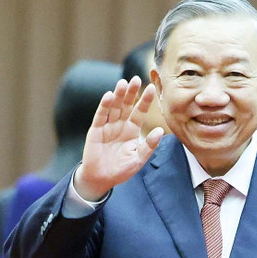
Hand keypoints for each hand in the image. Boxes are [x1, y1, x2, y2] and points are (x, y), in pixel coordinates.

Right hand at [76, 76, 163, 200]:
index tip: (152, 88)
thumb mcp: (139, 159)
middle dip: (131, 93)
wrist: (102, 178)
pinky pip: (100, 116)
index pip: (139, 112)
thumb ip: (149, 146)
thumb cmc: (122, 169)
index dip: (145, 100)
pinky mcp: (95, 130)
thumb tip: (161, 131)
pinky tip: (108, 96)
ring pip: (113, 107)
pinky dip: (104, 106)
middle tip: (136, 79)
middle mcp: (120, 125)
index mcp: (132, 130)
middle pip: (126, 105)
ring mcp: (107, 126)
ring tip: (123, 83)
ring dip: (118, 95)